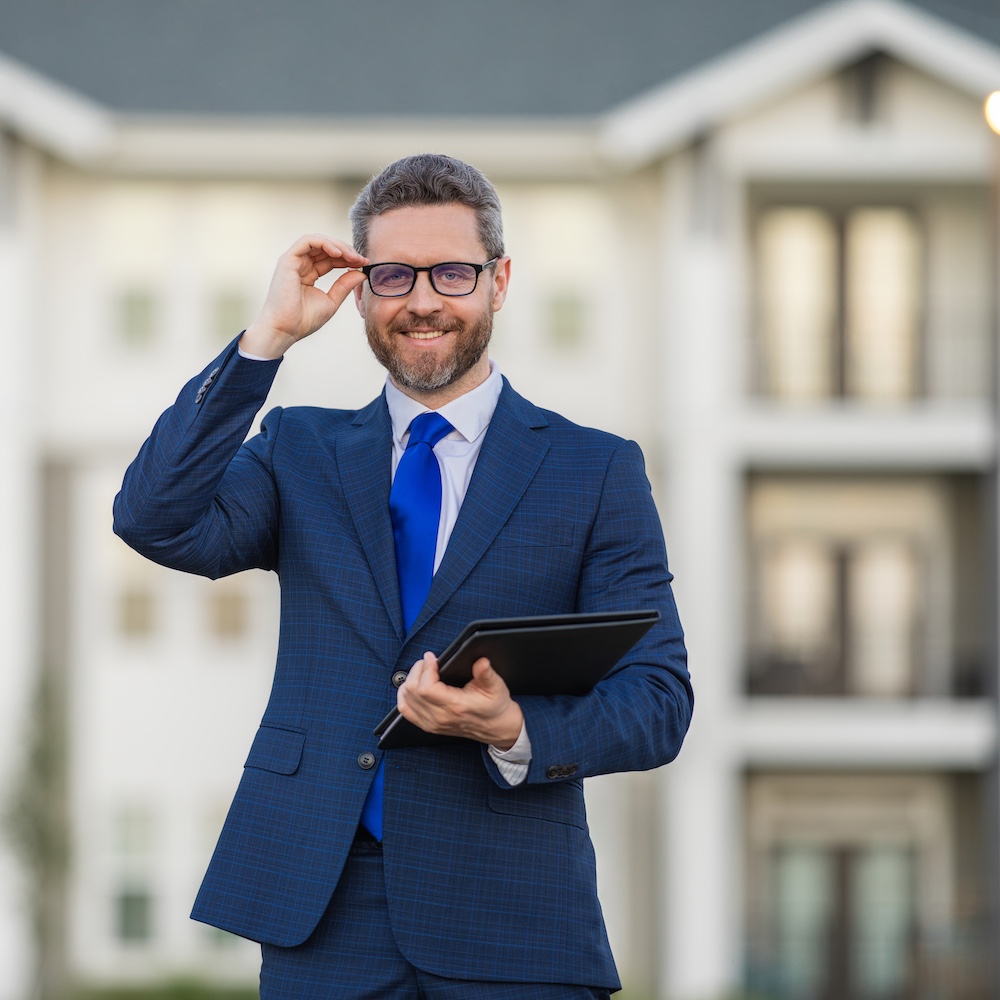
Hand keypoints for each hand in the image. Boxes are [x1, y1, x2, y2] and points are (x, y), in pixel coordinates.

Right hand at [240, 234, 368, 358]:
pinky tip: (338, 253)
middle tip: (361, 259)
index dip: (348, 258)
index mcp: (308, 273)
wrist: (285, 330)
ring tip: (352, 256)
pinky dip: (324, 243)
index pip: (330, 259)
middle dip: (346, 250)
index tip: (364, 264)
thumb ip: (345, 286)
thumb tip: (362, 273)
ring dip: (338, 245)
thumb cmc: (304, 320)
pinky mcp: (287, 260)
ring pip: (318, 241)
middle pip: (325, 247)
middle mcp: (300, 264)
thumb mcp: (331, 301)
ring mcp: (293, 261)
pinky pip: (307, 241)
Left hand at [397, 653, 523, 748]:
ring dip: (409, 682)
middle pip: (412, 692)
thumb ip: (486, 673)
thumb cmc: (495, 707)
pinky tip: (414, 687)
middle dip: (416, 671)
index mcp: (455, 707)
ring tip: (421, 672)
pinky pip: (406, 711)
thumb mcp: (496, 686)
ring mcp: (432, 724)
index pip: (426, 688)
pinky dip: (405, 697)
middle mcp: (440, 718)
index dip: (425, 669)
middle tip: (427, 662)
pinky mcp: (429, 726)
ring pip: (405, 701)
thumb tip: (481, 661)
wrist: (497, 728)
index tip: (432, 658)